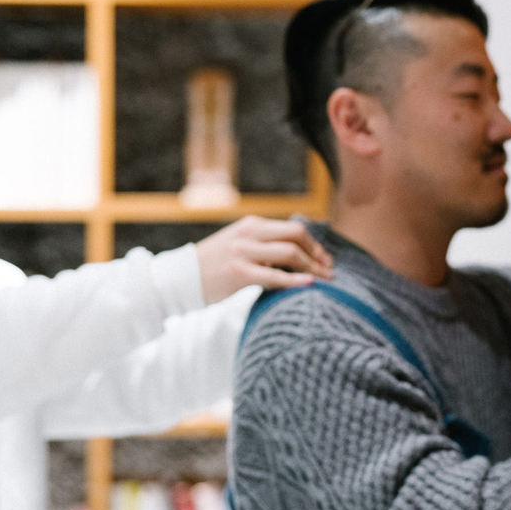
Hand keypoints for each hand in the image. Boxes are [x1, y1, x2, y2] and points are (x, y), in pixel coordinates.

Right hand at [194, 216, 334, 302]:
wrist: (180, 278)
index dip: (314, 244)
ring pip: (290, 253)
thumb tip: (296, 253)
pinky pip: (275, 276)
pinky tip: (309, 284)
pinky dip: (295, 280)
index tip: (326, 259)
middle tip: (330, 269)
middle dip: (318, 253)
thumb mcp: (238, 244)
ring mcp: (243, 252)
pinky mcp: (239, 273)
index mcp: (251, 225)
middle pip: (296, 235)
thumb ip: (263, 243)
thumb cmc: (214, 266)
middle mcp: (249, 234)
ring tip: (325, 280)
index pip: (293, 227)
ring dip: (312, 267)